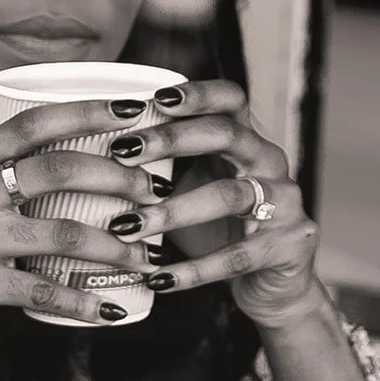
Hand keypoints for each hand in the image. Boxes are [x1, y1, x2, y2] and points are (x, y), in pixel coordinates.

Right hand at [0, 98, 169, 380]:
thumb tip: (57, 167)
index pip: (35, 123)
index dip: (89, 111)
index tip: (135, 110)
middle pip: (59, 169)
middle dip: (118, 178)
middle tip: (152, 192)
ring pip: (64, 233)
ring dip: (115, 245)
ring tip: (145, 254)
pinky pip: (45, 290)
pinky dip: (84, 301)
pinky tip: (111, 306)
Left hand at [107, 79, 320, 329]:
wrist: (274, 286)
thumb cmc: (220, 229)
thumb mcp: (193, 188)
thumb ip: (162, 166)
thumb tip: (92, 150)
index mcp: (247, 140)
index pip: (230, 99)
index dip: (197, 94)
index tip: (154, 99)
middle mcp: (270, 163)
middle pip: (226, 135)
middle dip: (171, 140)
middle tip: (123, 151)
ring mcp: (285, 203)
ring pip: (229, 196)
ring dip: (172, 211)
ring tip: (126, 226)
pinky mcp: (287, 246)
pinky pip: (236, 257)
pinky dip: (192, 270)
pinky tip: (157, 277)